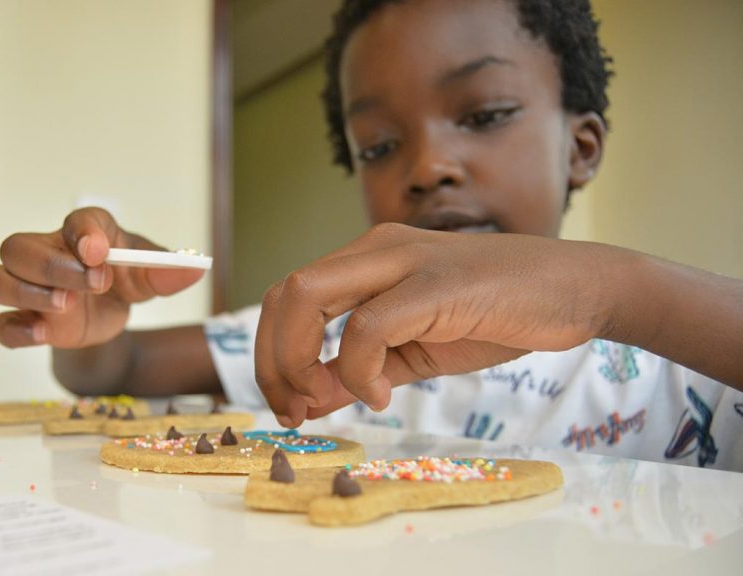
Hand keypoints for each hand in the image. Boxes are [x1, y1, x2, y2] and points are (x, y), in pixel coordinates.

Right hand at [0, 207, 204, 348]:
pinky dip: (15, 330)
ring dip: (23, 292)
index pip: (78, 220)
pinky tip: (42, 334)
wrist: (112, 312)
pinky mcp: (24, 320)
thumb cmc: (125, 278)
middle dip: (52, 266)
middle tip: (92, 284)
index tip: (100, 252)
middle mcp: (46, 252)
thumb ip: (168, 272)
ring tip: (65, 306)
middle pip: (18, 247)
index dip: (84, 233)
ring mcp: (28, 287)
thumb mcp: (150, 275)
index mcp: (83, 232)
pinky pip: (0, 324)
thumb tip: (195, 269)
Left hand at [256, 223, 617, 427]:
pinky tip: (381, 396)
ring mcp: (404, 260)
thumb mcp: (415, 351)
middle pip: (284, 294)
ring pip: (308, 296)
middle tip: (290, 411)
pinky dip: (358, 369)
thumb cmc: (499, 315)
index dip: (272, 354)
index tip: (288, 406)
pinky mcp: (436, 284)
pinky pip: (368, 326)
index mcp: (368, 260)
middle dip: (271, 360)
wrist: (577, 290)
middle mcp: (376, 250)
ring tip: (319, 402)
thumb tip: (309, 400)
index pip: (289, 297)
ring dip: (296, 360)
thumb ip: (361, 371)